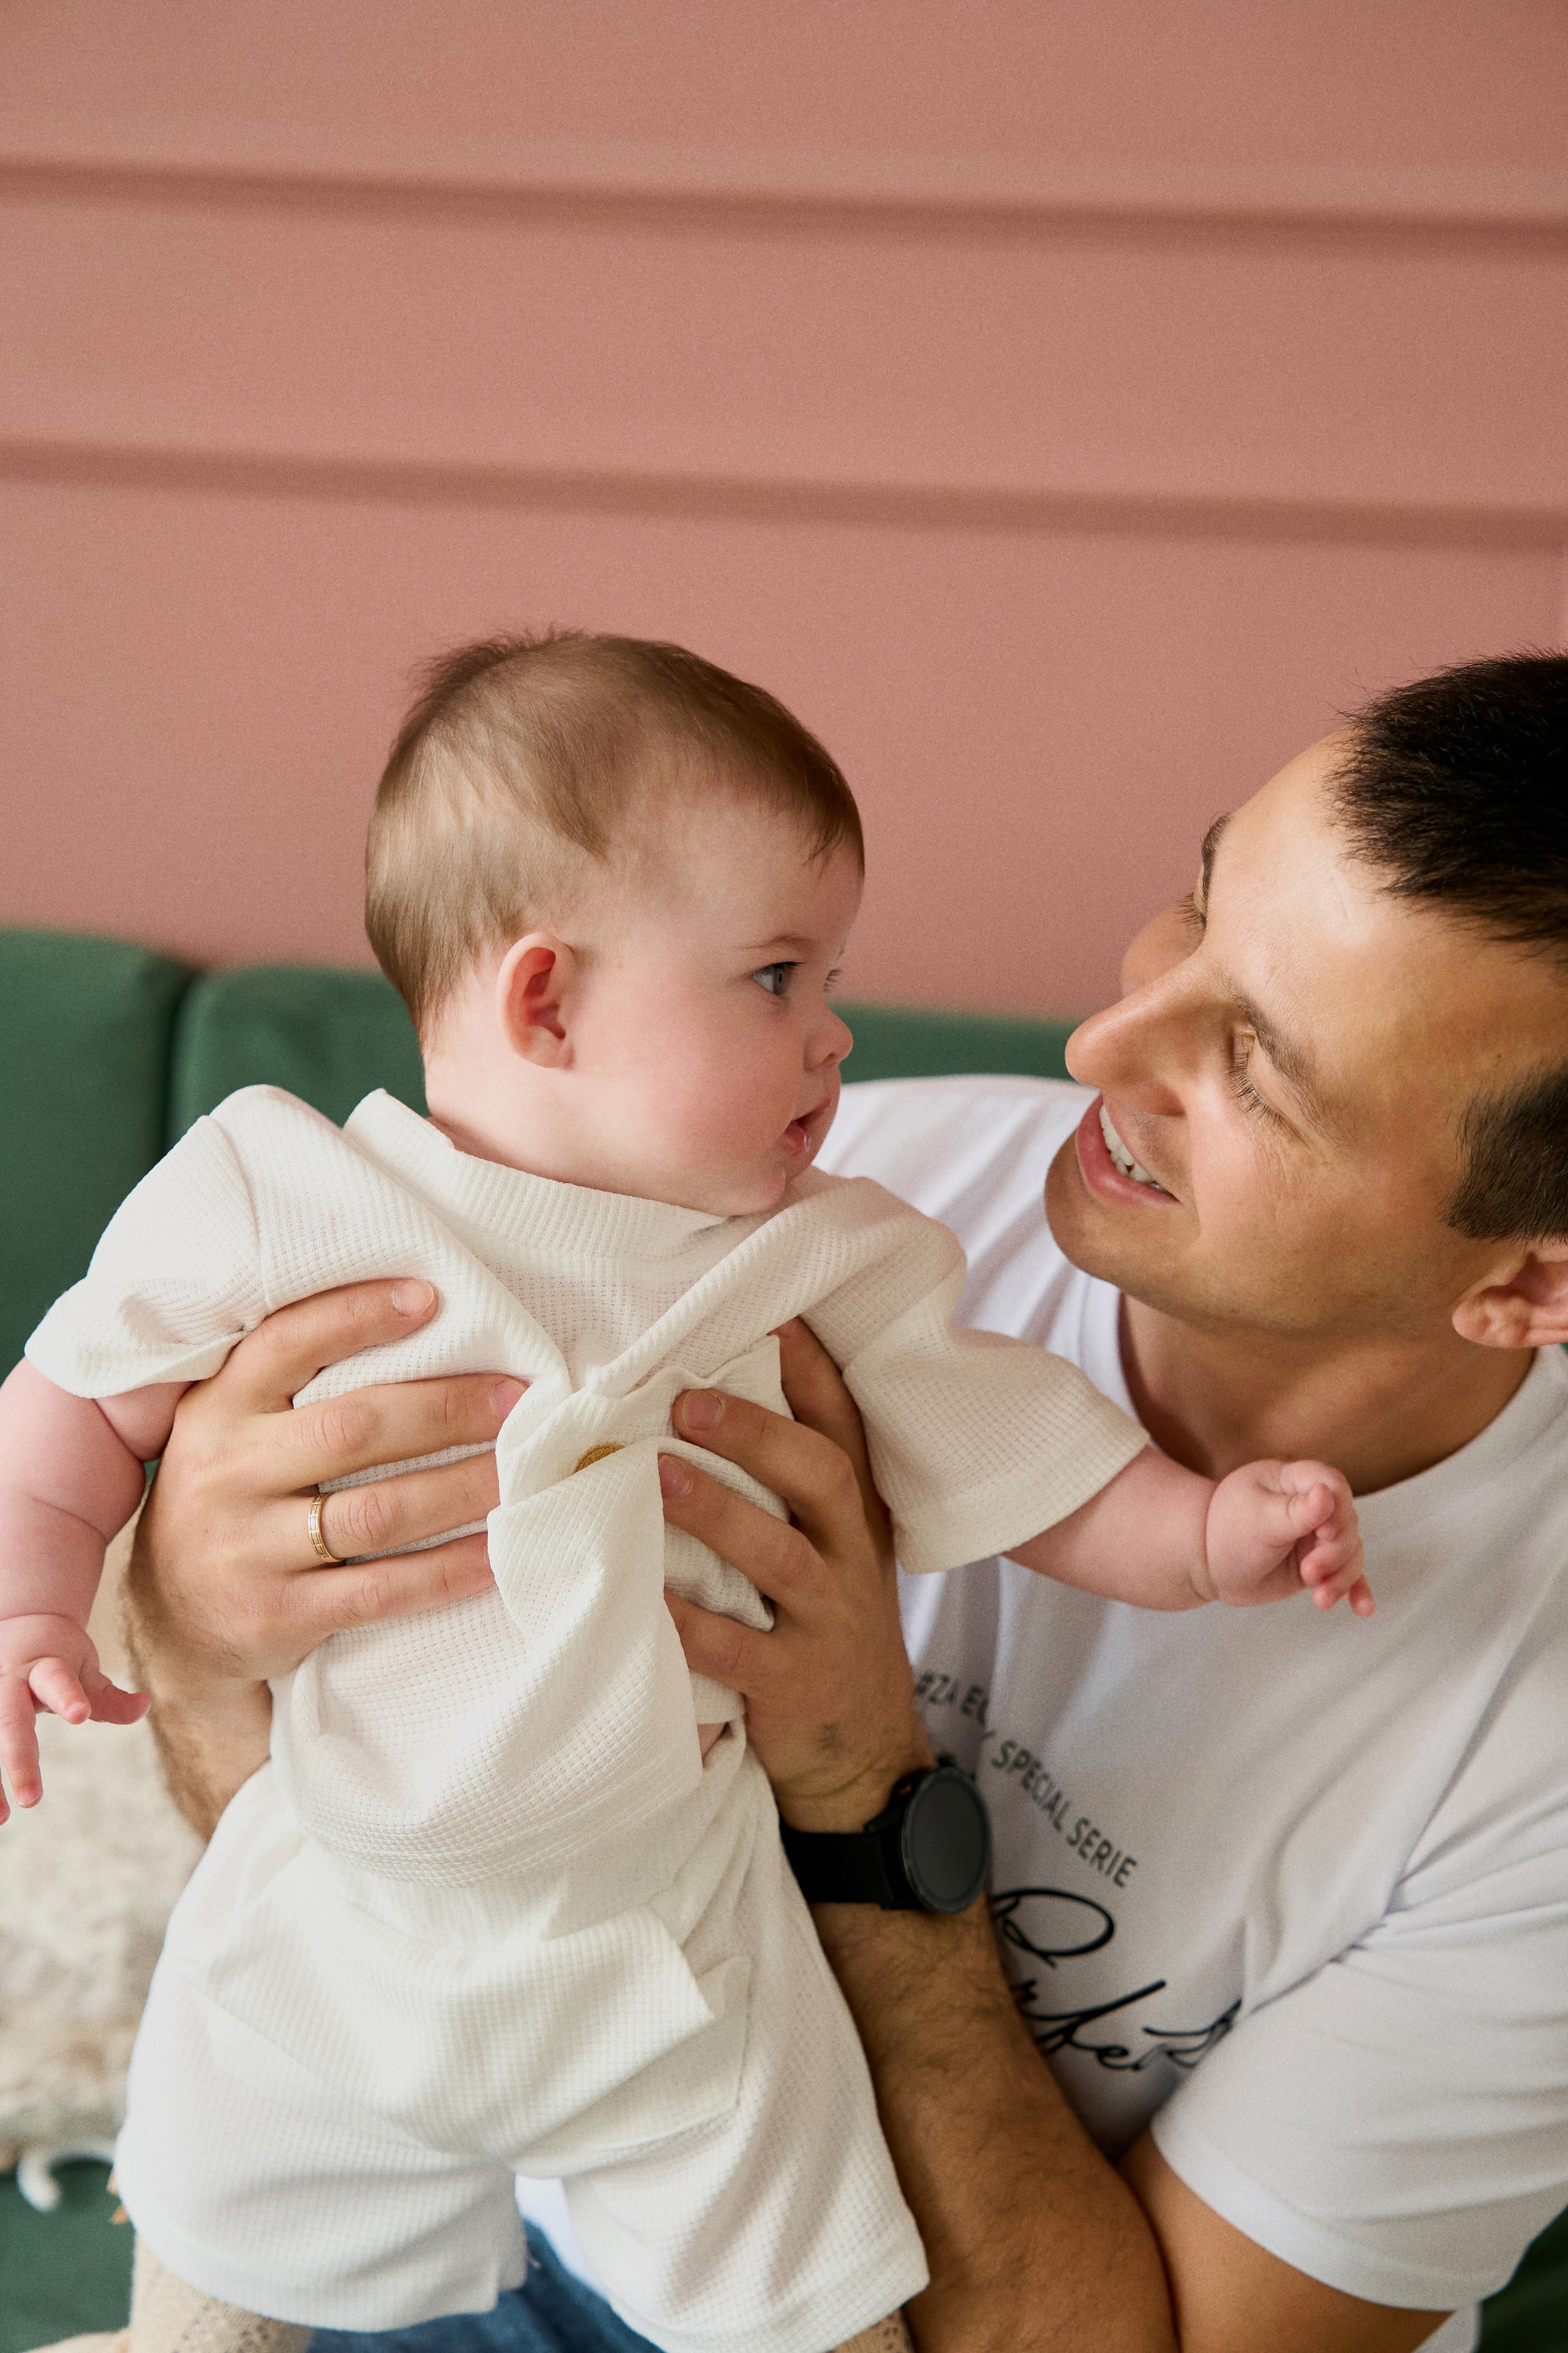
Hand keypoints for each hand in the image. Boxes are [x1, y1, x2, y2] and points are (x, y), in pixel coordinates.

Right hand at [0, 1613, 148, 1821]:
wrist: (19, 1622)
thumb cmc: (56, 1653)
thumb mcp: (83, 1667)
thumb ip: (108, 1697)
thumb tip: (146, 1705)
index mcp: (43, 1665)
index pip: (55, 1679)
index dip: (68, 1695)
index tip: (80, 1715)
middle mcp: (8, 1680)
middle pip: (9, 1718)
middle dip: (19, 1758)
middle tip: (33, 1800)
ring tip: (2, 1819)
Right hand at [126, 1277, 519, 1691]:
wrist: (169, 1624)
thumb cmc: (229, 1499)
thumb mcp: (229, 1429)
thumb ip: (289, 1384)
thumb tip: (416, 1319)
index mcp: (217, 1412)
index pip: (284, 1345)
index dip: (355, 1316)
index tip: (429, 1297)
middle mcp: (226, 1475)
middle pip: (353, 1430)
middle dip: (445, 1409)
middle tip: (516, 1398)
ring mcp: (248, 1551)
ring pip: (378, 1512)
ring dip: (463, 1488)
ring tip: (523, 1468)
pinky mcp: (277, 1616)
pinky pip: (381, 1591)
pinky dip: (446, 1571)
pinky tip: (496, 1552)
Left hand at [658, 1320, 932, 1831]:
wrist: (865, 1757)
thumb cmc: (825, 1627)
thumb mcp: (832, 1550)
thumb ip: (788, 1486)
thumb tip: (704, 1391)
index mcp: (855, 1515)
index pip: (843, 1427)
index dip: (813, 1371)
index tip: (773, 1317)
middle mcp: (851, 1557)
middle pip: (820, 1475)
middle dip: (757, 1433)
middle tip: (684, 1400)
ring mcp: (829, 1621)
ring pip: (781, 1555)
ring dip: (719, 1513)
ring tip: (656, 1477)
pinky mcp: (796, 1684)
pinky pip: (737, 1649)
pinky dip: (690, 1623)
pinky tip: (644, 1596)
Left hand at [1204, 1459, 1371, 1615]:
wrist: (1209, 1563)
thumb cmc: (1226, 1532)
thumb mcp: (1257, 1519)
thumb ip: (1294, 1510)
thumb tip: (1327, 1493)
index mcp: (1293, 1481)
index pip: (1332, 1484)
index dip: (1337, 1511)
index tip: (1321, 1535)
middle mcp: (1312, 1505)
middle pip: (1347, 1523)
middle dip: (1334, 1553)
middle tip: (1308, 1574)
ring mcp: (1318, 1535)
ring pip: (1351, 1552)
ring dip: (1342, 1577)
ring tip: (1321, 1600)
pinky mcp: (1321, 1563)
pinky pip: (1347, 1574)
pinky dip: (1356, 1590)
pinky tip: (1362, 1609)